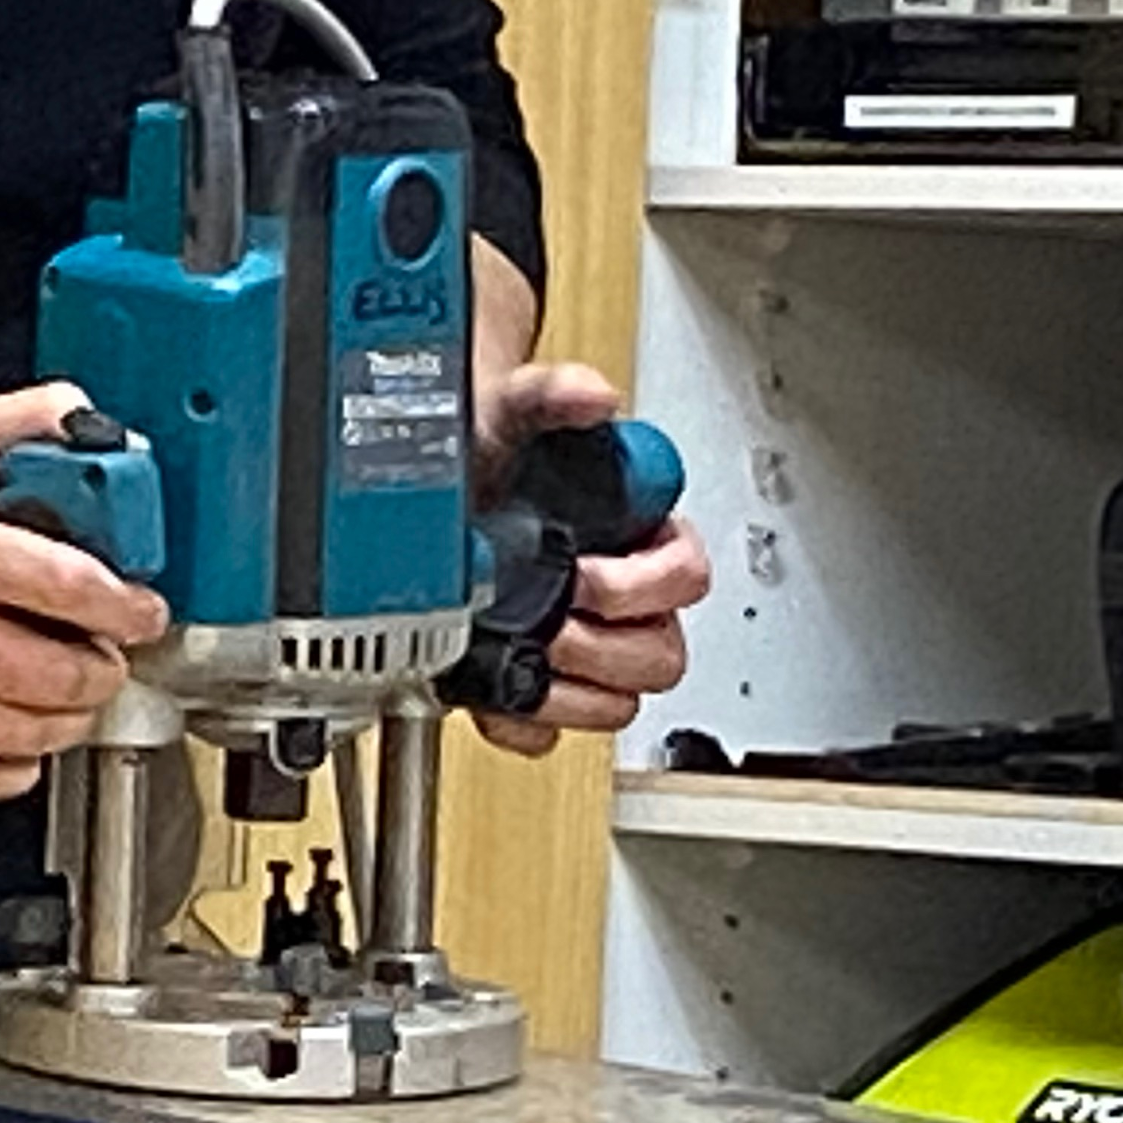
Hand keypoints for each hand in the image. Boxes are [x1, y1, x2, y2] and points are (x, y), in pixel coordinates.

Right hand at [0, 383, 168, 804]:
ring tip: (76, 693)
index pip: (60, 587)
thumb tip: (92, 423)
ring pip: (14, 735)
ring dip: (68, 722)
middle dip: (103, 670)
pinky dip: (10, 770)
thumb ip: (25, 420)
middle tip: (111, 653)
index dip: (122, 607)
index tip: (143, 611)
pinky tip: (23, 740)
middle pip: (46, 675)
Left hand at [470, 361, 712, 758]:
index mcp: (644, 538)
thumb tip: (592, 396)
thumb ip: (553, 393)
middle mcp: (625, 601)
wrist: (437, 490)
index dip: (639, 586)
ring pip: (618, 701)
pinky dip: (522, 718)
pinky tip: (493, 690)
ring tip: (523, 650)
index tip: (585, 573)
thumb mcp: (514, 411)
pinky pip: (549, 729)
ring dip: (569, 688)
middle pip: (661, 655)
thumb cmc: (493, 455)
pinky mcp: (536, 685)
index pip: (685, 576)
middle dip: (602, 646)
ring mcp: (584, 648)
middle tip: (549, 619)